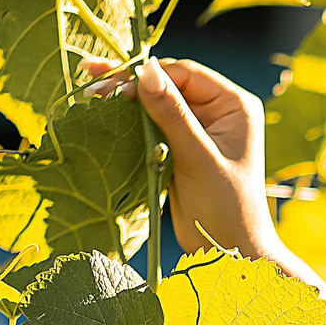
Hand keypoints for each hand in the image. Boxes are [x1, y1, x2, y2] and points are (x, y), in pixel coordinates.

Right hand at [83, 57, 282, 260]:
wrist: (229, 254)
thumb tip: (146, 70)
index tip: (113, 83)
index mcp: (234, 106)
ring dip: (126, 103)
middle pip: (169, 86)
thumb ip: (172, 114)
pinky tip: (105, 117)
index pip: (185, 74)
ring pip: (157, 106)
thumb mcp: (198, 158)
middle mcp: (219, 112)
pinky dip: (131, 125)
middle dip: (131, 85)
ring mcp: (200, 130)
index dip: (149, 75)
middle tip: (91, 82)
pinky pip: (153, 128)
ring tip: (90, 96)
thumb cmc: (226, 208)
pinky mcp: (182, 149)